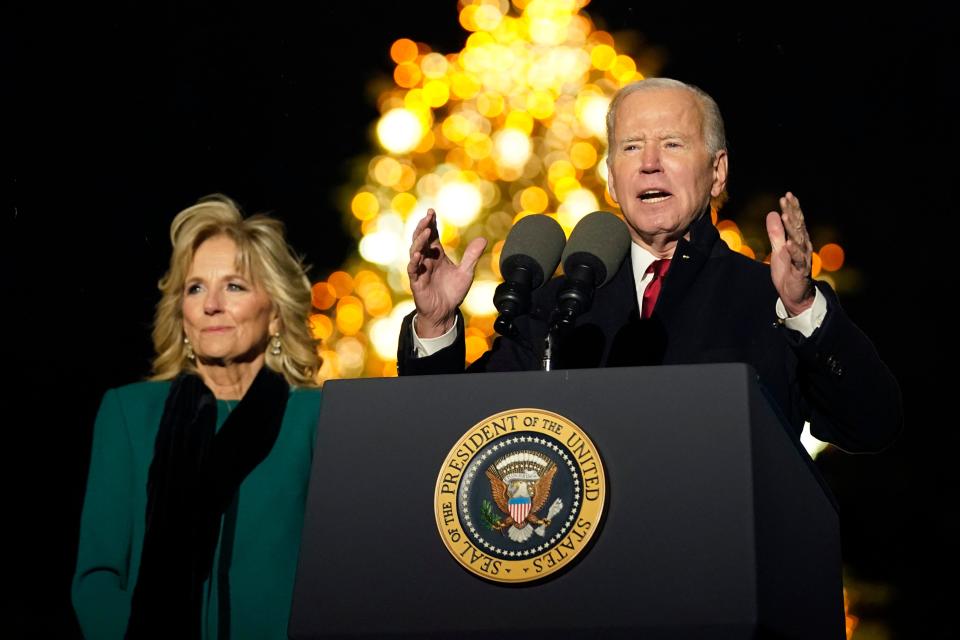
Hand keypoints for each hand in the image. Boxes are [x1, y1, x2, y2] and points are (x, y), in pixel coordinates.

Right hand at [407, 209, 486, 337]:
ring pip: (415, 251)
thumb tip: (484, 238)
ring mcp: (420, 270)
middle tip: (428, 216)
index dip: (430, 223)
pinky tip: (418, 255)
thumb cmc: (452, 292)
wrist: (445, 312)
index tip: (432, 211)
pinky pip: (413, 269)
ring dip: (419, 241)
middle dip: (423, 227)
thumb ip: (472, 256)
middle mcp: (426, 260)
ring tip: (425, 231)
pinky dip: (415, 261)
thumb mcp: (466, 273)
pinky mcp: (417, 282)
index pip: (431, 235)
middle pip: (421, 239)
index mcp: (436, 255)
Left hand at [765, 192, 814, 315]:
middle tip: (786, 198)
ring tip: (785, 215)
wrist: (794, 295)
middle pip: (798, 226)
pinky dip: (794, 251)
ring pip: (799, 240)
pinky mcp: (801, 271)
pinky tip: (789, 243)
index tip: (787, 195)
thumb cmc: (788, 271)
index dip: (792, 208)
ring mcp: (803, 258)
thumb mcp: (778, 250)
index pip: (796, 221)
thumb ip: (776, 233)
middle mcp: (804, 247)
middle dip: (792, 212)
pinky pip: (798, 260)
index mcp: (798, 241)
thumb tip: (773, 213)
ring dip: (792, 228)